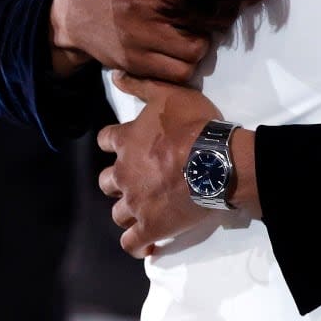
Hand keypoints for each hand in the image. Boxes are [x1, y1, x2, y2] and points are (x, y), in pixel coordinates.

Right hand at [50, 0, 207, 81]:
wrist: (74, 12)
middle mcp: (145, 7)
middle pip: (203, 22)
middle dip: (210, 22)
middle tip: (207, 20)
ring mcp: (139, 38)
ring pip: (194, 52)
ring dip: (199, 46)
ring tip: (192, 37)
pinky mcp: (134, 62)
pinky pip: (177, 73)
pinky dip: (184, 66)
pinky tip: (178, 54)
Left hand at [97, 72, 221, 257]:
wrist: (215, 160)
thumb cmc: (194, 125)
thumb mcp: (170, 94)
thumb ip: (140, 85)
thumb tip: (114, 76)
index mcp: (126, 142)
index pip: (106, 141)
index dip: (116, 142)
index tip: (128, 144)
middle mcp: (123, 174)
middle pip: (106, 182)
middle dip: (118, 180)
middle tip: (140, 177)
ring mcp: (135, 203)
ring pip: (118, 212)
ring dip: (128, 209)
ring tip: (146, 207)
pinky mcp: (150, 226)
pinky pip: (133, 243)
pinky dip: (137, 245)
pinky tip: (146, 244)